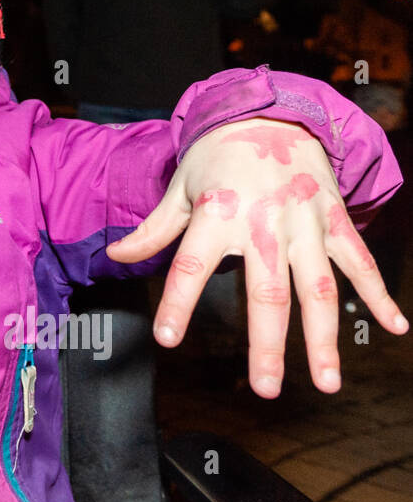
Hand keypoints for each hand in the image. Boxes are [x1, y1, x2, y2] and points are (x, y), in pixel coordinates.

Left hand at [107, 117, 407, 397]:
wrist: (270, 113)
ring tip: (325, 382)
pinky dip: (379, 294)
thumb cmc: (217, 157)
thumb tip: (116, 257)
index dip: (178, 303)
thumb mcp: (179, 187)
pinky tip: (397, 328)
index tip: (167, 339)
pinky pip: (361, 261)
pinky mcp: (335, 218)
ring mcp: (305, 222)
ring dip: (324, 338)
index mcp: (218, 213)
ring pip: (318, 288)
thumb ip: (154, 229)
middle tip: (265, 389)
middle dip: (267, 344)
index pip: (191, 265)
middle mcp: (264, 222)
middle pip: (267, 292)